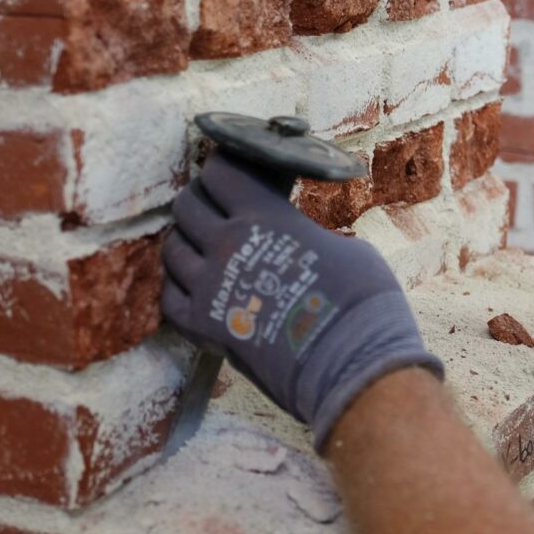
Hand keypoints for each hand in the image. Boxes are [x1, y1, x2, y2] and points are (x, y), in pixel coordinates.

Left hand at [161, 152, 442, 451]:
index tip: (232, 173)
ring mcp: (209, 289)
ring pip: (171, 251)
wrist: (353, 365)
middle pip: (186, 206)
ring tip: (205, 248)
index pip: (219, 173)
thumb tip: (295, 235)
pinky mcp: (204, 329)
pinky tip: (199, 289)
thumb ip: (303, 233)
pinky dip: (180, 289)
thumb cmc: (362, 300)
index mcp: (263, 217)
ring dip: (186, 244)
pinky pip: (170, 299)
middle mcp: (226, 246)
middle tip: (217, 209)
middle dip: (199, 202)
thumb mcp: (342, 245)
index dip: (223, 169)